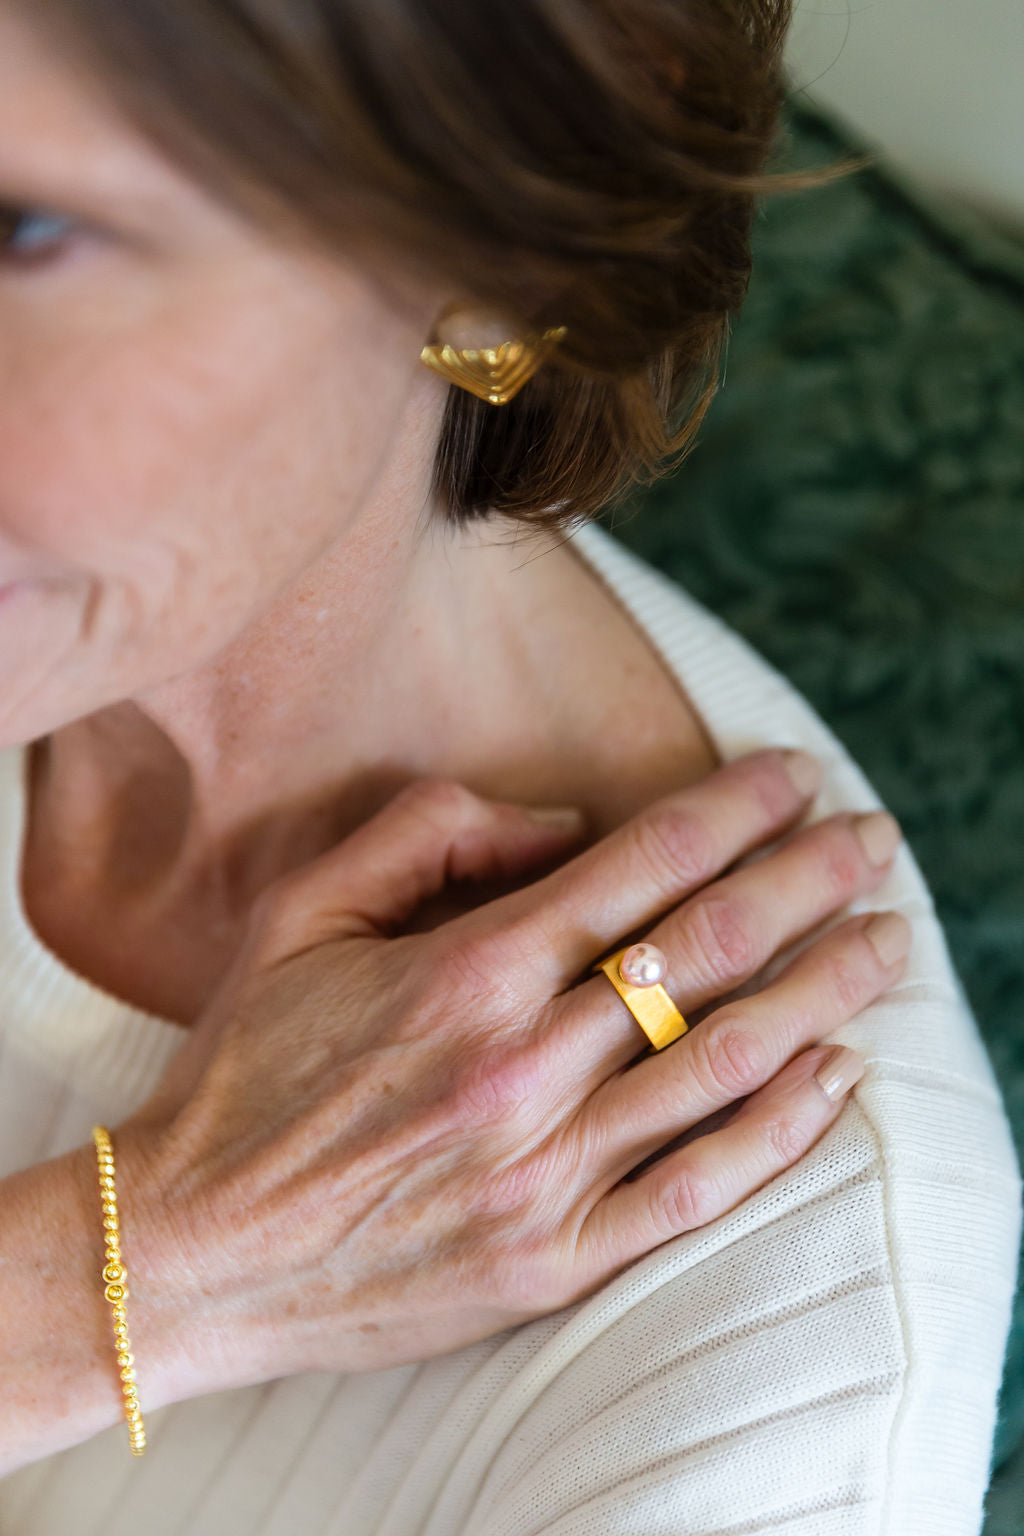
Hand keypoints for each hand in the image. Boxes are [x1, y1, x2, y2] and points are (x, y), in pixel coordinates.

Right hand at [118, 749, 907, 1402]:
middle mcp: (518, 1065)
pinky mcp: (552, 1258)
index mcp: (463, 970)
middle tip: (874, 839)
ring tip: (889, 941)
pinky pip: (696, 1187)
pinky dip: (782, 1128)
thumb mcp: (304, 911)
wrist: (192, 1247)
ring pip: (723, 1063)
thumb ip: (430, 832)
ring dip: (823, 990)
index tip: (797, 777)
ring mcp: (544, 1170)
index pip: (640, 865)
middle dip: (806, 880)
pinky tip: (838, 1076)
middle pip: (703, 951)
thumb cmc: (247, 1067)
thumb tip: (565, 821)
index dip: (735, 809)